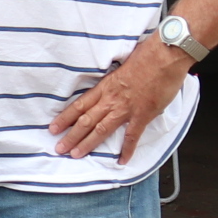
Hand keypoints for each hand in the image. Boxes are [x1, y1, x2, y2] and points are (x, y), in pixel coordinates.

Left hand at [50, 37, 190, 162]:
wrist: (164, 56)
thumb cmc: (146, 56)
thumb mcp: (122, 68)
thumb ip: (114, 83)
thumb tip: (113, 90)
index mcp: (105, 87)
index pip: (79, 105)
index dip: (65, 118)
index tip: (53, 128)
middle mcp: (111, 99)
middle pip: (85, 120)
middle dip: (71, 136)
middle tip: (59, 148)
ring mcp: (126, 108)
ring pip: (101, 129)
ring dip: (87, 143)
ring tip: (75, 155)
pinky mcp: (143, 114)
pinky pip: (132, 136)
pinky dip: (127, 150)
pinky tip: (122, 160)